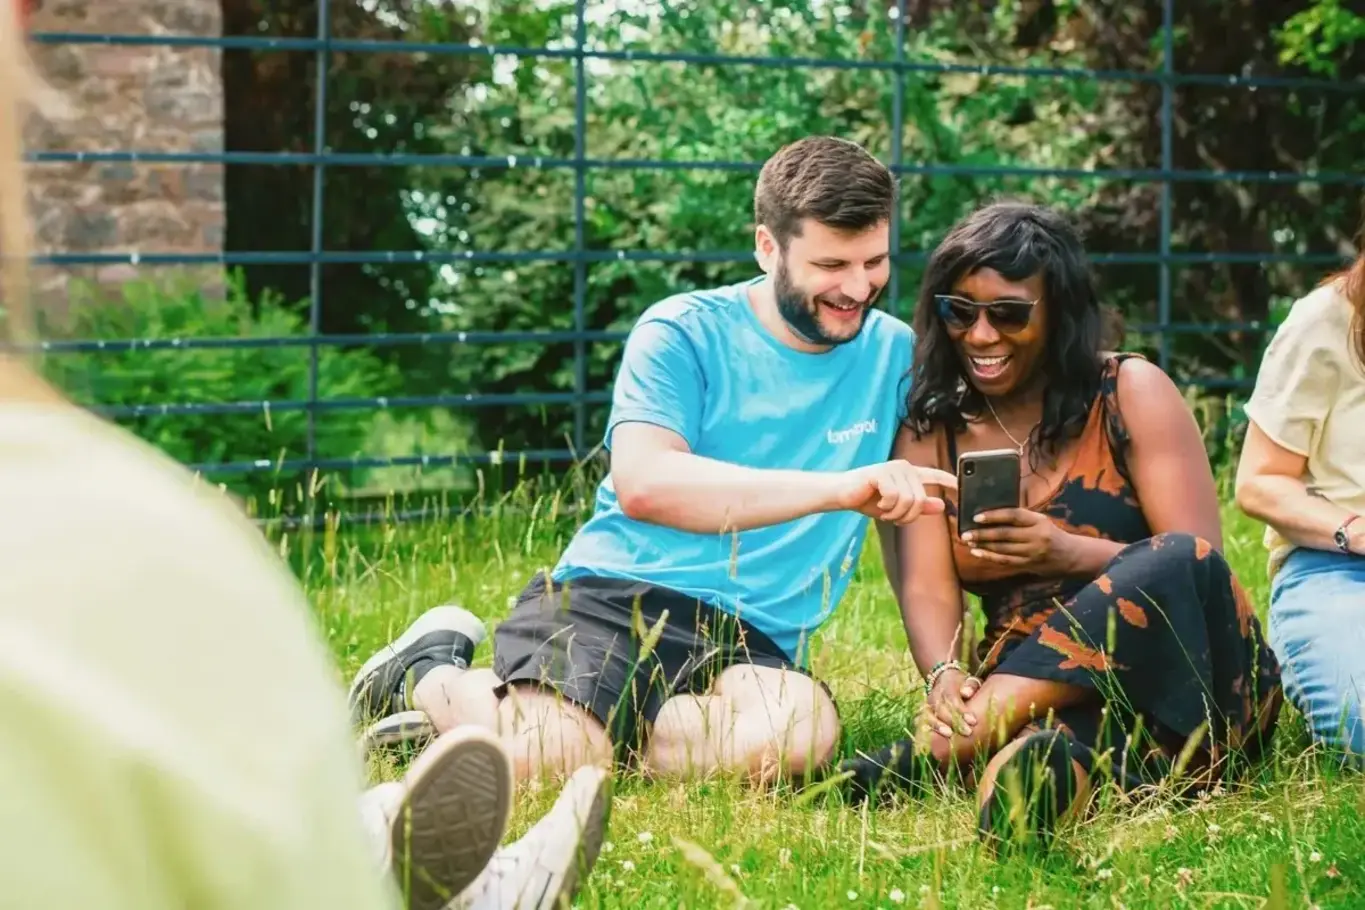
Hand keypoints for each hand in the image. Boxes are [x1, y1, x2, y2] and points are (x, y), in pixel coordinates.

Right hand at [833, 460, 957, 524]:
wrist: (844, 494)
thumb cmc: (869, 499)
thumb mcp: (897, 507)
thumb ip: (918, 506)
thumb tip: (942, 506)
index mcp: (910, 474)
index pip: (935, 475)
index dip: (950, 480)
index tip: (961, 487)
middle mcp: (904, 467)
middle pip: (920, 499)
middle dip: (906, 515)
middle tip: (891, 517)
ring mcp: (893, 468)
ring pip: (908, 500)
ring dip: (895, 513)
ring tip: (884, 511)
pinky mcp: (882, 472)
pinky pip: (895, 497)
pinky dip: (886, 507)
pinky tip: (878, 504)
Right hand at [921, 668, 979, 737]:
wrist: (945, 681)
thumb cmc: (962, 685)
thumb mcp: (969, 681)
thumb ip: (970, 685)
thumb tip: (966, 693)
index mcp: (947, 684)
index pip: (952, 698)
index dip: (961, 710)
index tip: (973, 721)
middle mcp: (935, 694)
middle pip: (941, 708)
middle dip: (954, 721)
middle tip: (968, 732)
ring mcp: (927, 703)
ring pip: (929, 715)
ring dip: (939, 726)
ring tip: (950, 735)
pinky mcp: (924, 712)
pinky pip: (923, 721)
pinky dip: (929, 729)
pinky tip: (936, 738)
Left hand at [960, 507, 1076, 573]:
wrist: (1071, 556)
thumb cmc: (1051, 534)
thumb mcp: (1041, 521)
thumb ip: (1021, 519)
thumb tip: (991, 514)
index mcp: (1039, 521)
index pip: (1014, 516)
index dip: (994, 515)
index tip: (977, 517)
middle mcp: (1037, 536)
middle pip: (1005, 534)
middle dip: (982, 534)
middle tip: (965, 533)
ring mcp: (1033, 552)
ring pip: (1003, 548)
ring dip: (983, 545)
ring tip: (968, 541)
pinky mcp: (1029, 565)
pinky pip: (1006, 561)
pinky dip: (990, 556)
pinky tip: (978, 552)